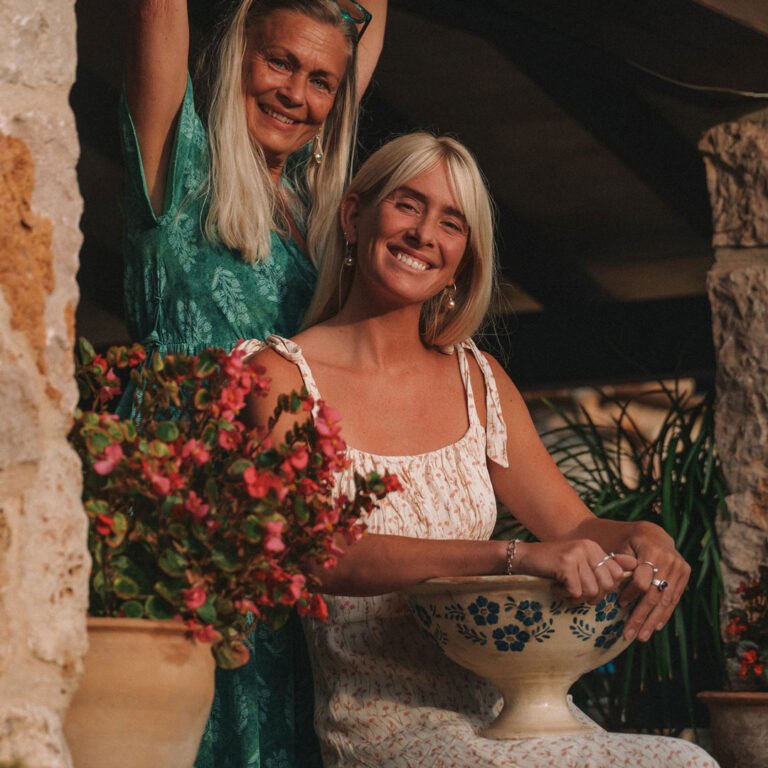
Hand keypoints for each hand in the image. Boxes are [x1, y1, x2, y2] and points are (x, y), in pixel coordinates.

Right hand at [515, 540, 636, 604]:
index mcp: (594, 547)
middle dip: (592, 596)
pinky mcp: (565, 563)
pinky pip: (576, 592)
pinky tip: (554, 587)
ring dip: (576, 597)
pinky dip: (564, 596)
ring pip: (592, 591)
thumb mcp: (580, 563)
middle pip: (607, 585)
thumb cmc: (552, 565)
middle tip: (574, 591)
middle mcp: (588, 547)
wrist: (523, 558)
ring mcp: (577, 554)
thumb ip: (605, 564)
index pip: (617, 575)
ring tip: (563, 589)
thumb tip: (634, 564)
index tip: (586, 586)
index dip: (605, 588)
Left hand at [619, 522, 690, 642]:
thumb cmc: (631, 542)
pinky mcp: (685, 574)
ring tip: (642, 636)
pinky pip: (674, 598)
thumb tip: (614, 583)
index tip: (619, 604)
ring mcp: (680, 567)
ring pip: (666, 600)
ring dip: (653, 621)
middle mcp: (670, 559)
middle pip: (655, 595)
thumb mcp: (622, 547)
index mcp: (652, 550)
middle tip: (630, 635)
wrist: (653, 533)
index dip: (630, 595)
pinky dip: (664, 613)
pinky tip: (656, 626)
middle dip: (642, 617)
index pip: (642, 581)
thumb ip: (618, 564)